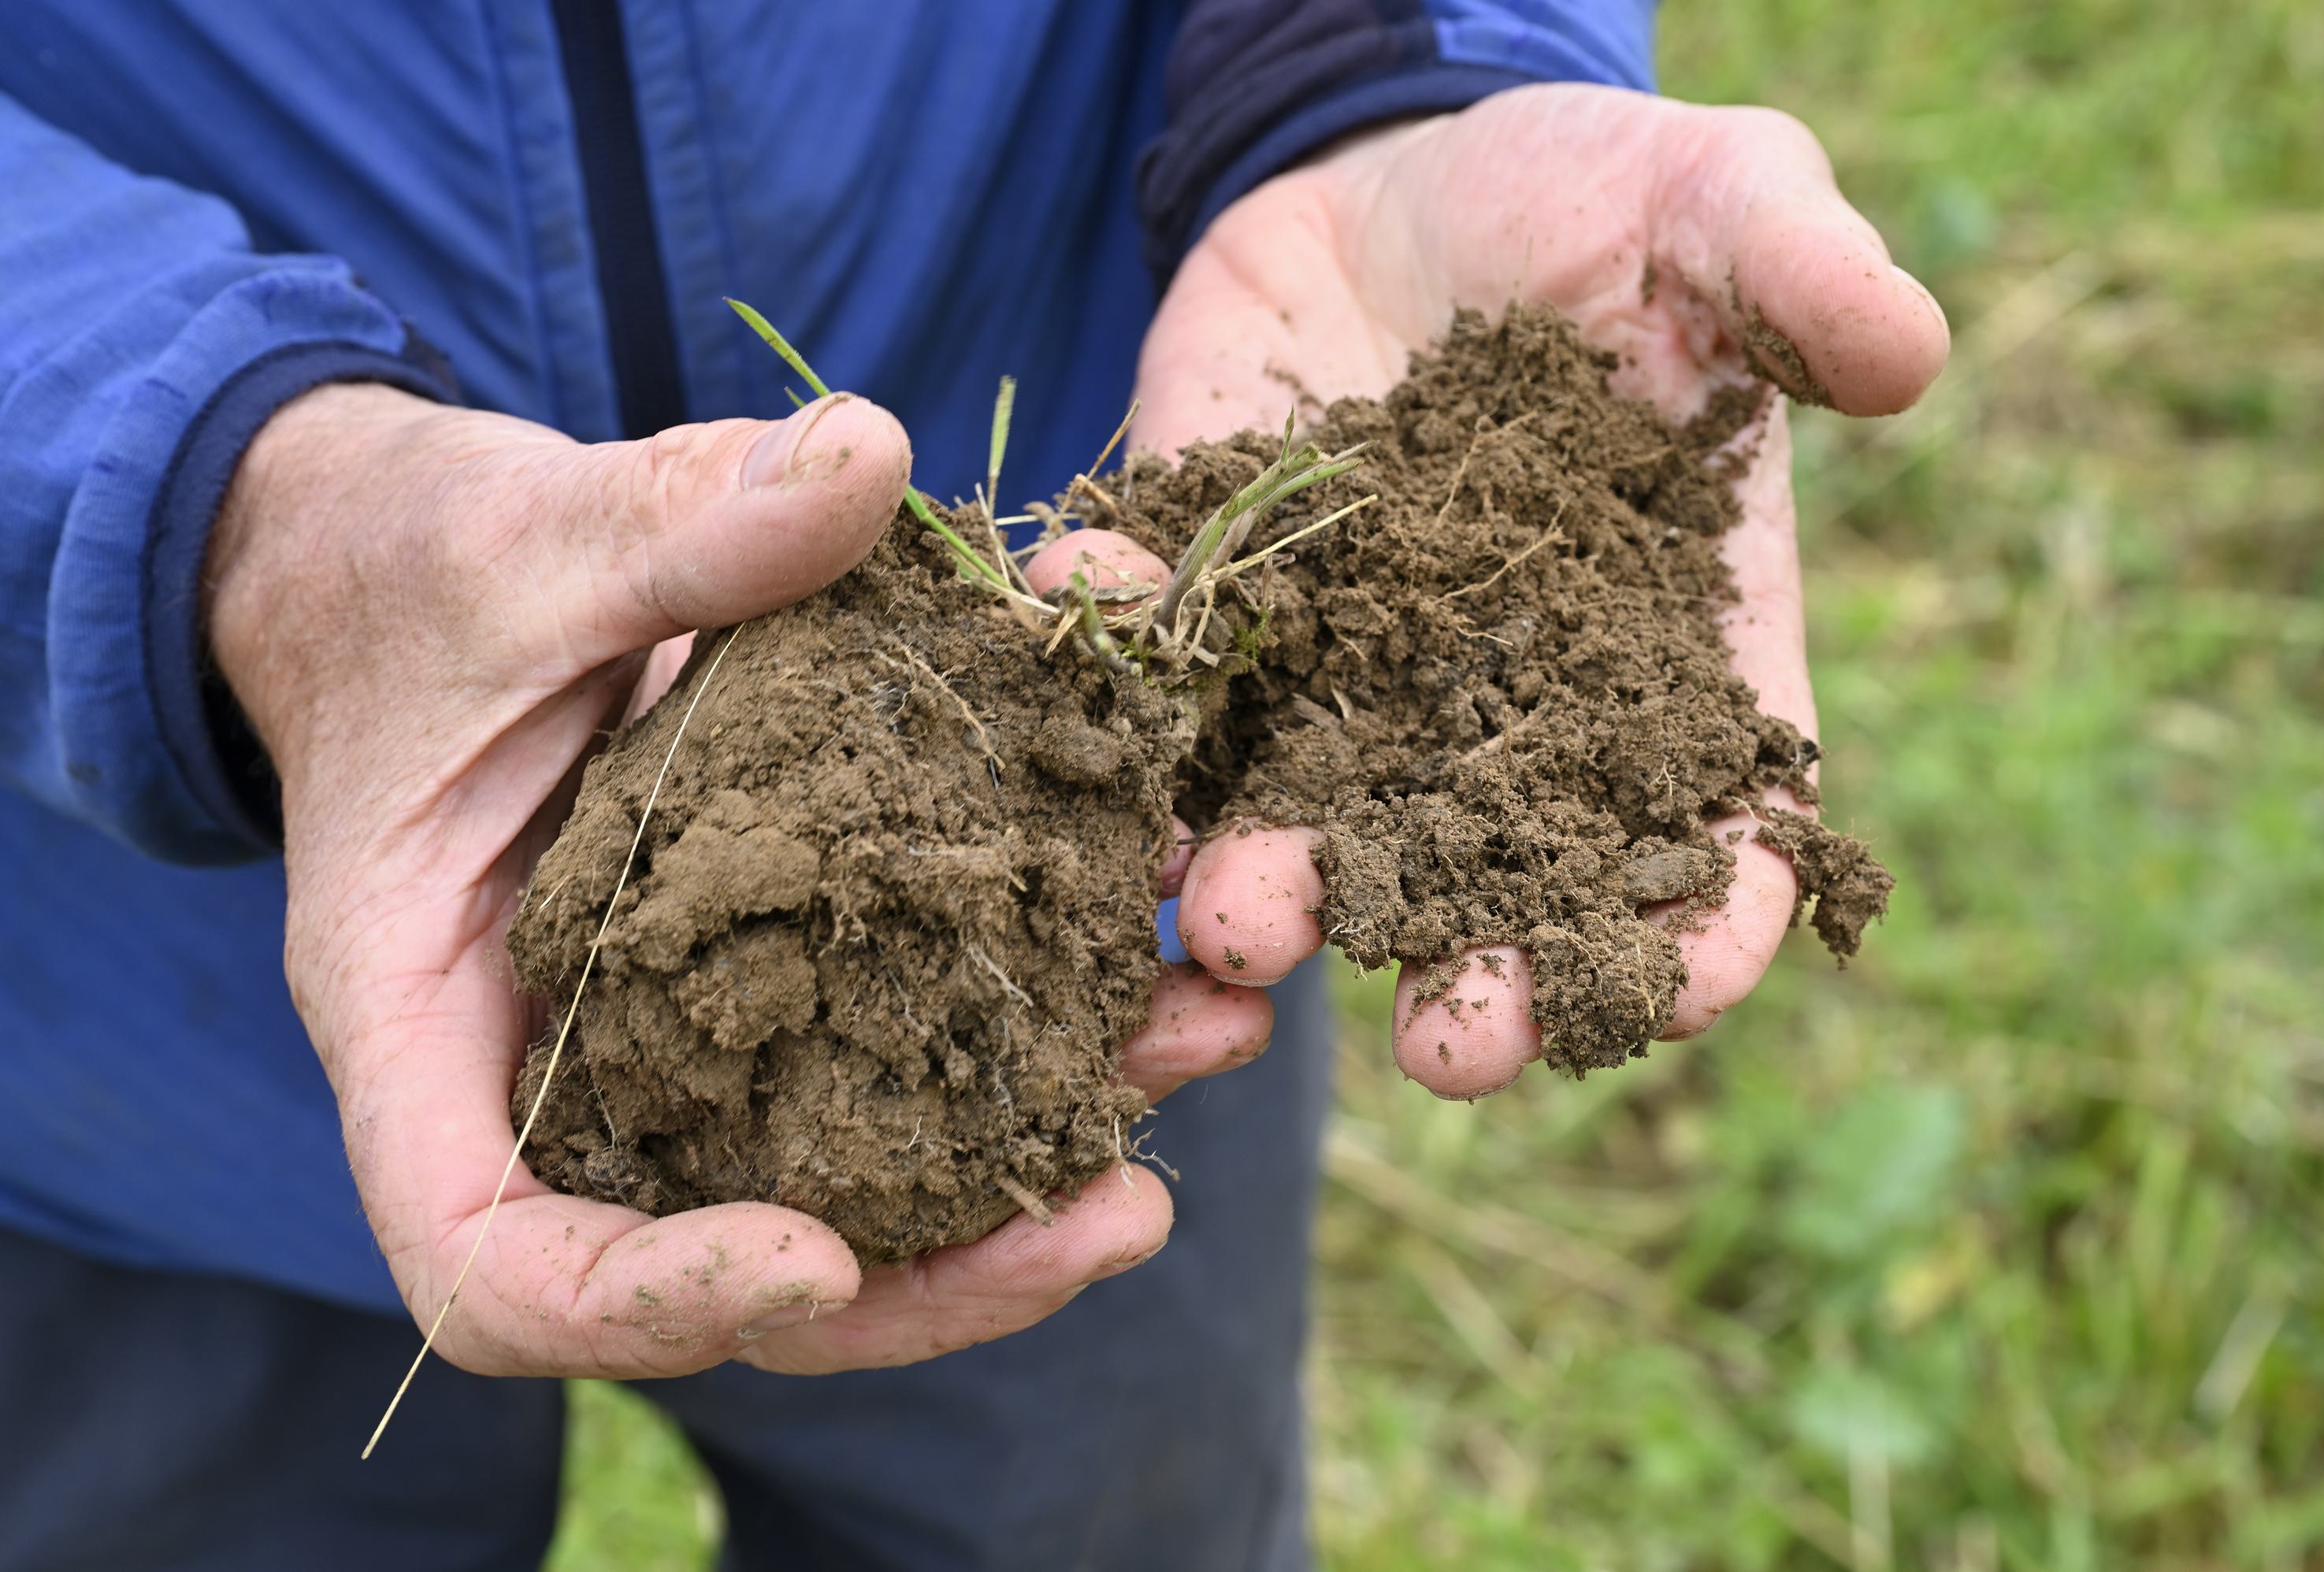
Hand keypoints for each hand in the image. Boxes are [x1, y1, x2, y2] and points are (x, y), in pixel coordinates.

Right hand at [207, 385, 1272, 1377]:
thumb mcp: (517, 541)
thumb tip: (867, 454)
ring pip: (855, 1174)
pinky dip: (1039, 1009)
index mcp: (425, 1028)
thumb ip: (671, 520)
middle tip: (1126, 1213)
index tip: (824, 1259)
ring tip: (1211, 1039)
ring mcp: (682, 1042)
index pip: (497, 1263)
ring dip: (1044, 1141)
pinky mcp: (782, 973)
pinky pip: (907, 1039)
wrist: (424, 564)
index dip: (652, 1301)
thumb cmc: (415, 571)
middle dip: (940, 1273)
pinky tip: (1171, 934)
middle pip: (730, 1267)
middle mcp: (562, 1077)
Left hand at [1132, 83, 1950, 1096]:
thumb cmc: (1599, 203)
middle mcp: (1500, 709)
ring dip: (1279, 889)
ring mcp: (1348, 673)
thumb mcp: (1720, 203)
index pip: (1707, 839)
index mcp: (1660, 660)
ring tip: (1244, 926)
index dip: (1703, 931)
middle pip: (1501, 889)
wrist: (1397, 164)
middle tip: (1451, 1049)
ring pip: (1316, 825)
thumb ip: (1802, 279)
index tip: (1672, 999)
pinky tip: (1102, 662)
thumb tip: (1912, 356)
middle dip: (1477, 982)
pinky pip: (1164, 669)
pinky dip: (1124, 679)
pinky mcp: (1222, 602)